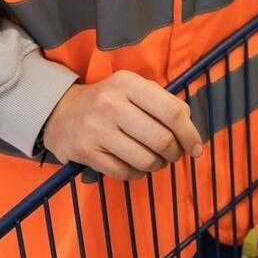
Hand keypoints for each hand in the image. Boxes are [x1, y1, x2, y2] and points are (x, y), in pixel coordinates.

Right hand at [42, 71, 203, 180]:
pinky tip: (137, 165)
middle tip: (174, 154)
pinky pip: (126, 173)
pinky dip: (139, 173)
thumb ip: (164, 102)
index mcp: (128, 83)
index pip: (172, 112)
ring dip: (158, 165)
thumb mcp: (134, 88)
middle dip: (175, 152)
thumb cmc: (109, 100)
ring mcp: (97, 130)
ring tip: (157, 160)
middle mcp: (111, 104)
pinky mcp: (86, 153)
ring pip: (146, 160)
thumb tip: (190, 130)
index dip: (190, 134)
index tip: (196, 148)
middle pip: (162, 139)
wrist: (61, 112)